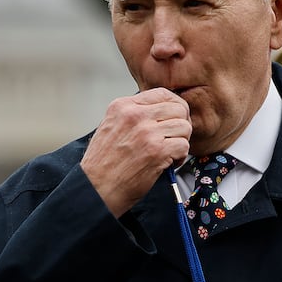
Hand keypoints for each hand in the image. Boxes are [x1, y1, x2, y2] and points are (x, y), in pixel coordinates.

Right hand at [80, 88, 191, 217]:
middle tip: (174, 138)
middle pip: (178, 108)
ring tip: (169, 153)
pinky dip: (180, 157)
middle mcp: (135, 115)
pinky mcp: (157, 151)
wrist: (96, 189)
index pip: (162, 93)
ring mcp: (147, 132)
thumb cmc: (103, 163)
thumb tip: (160, 110)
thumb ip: (132, 114)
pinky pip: (183, 145)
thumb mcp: (110, 126)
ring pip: (184, 127)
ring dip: (181, 142)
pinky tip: (168, 163)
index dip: (175, 106)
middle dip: (181, 124)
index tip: (175, 118)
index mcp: (122, 106)